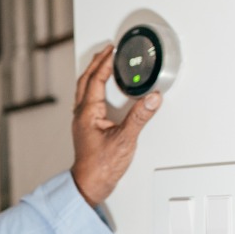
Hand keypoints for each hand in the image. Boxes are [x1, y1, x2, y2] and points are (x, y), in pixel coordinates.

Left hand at [70, 44, 161, 206]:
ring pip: (84, 89)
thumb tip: (153, 97)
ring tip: (103, 63)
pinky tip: (102, 90)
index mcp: (87, 113)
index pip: (95, 80)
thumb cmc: (101, 166)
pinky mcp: (86, 127)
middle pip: (85, 80)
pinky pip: (87, 99)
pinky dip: (94, 87)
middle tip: (107, 50)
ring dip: (93, 73)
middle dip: (96, 63)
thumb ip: (140, 117)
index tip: (113, 49)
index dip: (104, 63)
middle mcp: (81, 114)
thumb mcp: (125, 140)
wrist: (90, 183)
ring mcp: (82, 121)